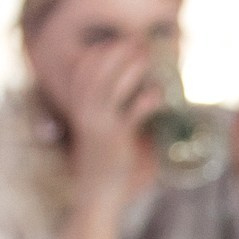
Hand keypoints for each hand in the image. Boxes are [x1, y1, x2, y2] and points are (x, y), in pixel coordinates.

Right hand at [59, 41, 157, 198]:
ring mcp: (99, 126)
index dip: (97, 55)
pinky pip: (131, 115)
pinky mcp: (116, 141)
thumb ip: (114, 112)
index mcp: (80, 110)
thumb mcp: (104, 132)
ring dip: (129, 69)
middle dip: (116, 53)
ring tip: (148, 57)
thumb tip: (138, 93)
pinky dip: (145, 101)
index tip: (115, 43)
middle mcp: (85, 115)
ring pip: (110, 88)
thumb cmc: (106, 164)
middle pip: (96, 72)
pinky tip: (158, 95)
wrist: (98, 195)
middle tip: (139, 43)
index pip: (82, 73)